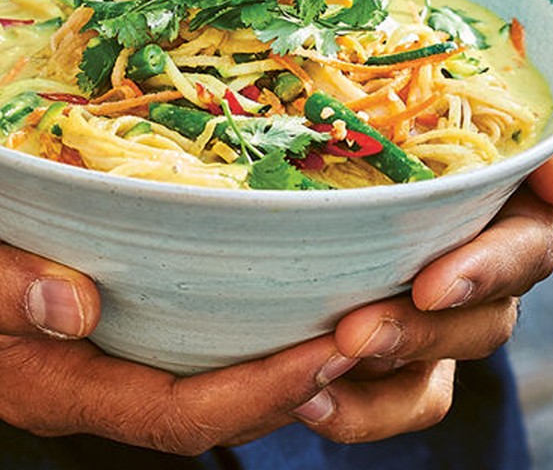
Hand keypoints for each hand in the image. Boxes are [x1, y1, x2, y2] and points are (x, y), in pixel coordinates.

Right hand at [0, 244, 459, 452]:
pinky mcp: (129, 340)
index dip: (256, 392)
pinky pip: (199, 358)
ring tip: (350, 331)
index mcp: (66, 386)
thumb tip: (76, 306)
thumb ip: (9, 291)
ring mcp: (116, 368)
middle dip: (293, 387)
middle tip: (365, 342)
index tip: (327, 357)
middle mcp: (102, 388)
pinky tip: (289, 307)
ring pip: (214, 390)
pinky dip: (252, 343)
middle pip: (214, 413)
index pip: (179, 413)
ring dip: (283, 369)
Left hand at [326, 111, 552, 441]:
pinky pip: (404, 395)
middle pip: (480, 323)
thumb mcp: (511, 123)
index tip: (433, 287)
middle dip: (419, 332)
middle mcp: (496, 274)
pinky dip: (361, 409)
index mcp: (526, 217)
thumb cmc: (468, 125)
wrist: (433, 151)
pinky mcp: (416, 341)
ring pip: (440, 366)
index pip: (524, 249)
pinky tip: (311, 401)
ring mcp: (456, 313)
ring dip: (383, 371)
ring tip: (325, 367)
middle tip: (355, 334)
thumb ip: (546, 141)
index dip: (483, 272)